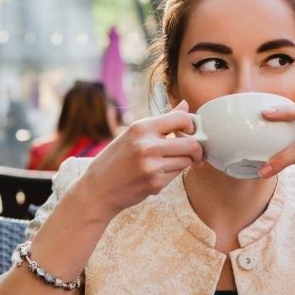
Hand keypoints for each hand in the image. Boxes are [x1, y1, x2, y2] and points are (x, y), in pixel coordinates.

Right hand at [79, 100, 203, 218]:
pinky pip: (177, 175)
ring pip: (187, 161)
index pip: (181, 118)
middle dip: (197, 149)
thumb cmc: (115, 161)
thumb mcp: (133, 135)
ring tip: (168, 164)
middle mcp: (147, 145)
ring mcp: (151, 165)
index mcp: (141, 127)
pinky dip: (172, 174)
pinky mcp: (155, 183)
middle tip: (194, 153)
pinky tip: (156, 175)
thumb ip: (162, 121)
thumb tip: (185, 105)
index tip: (190, 132)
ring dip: (184, 163)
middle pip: (191, 143)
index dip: (191, 125)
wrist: (97, 190)